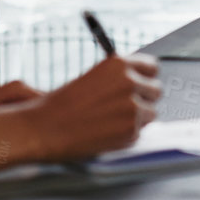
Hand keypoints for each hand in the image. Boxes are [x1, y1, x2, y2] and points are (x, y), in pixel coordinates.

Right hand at [32, 54, 160, 159]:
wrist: (44, 128)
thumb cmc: (63, 104)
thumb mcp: (94, 77)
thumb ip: (120, 77)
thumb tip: (142, 81)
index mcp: (119, 63)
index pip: (152, 67)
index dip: (146, 78)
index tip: (141, 84)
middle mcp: (129, 82)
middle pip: (156, 90)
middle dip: (144, 99)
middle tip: (126, 107)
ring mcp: (132, 107)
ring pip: (151, 113)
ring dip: (137, 119)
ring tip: (110, 122)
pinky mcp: (130, 130)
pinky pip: (139, 133)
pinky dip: (126, 135)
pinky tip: (105, 133)